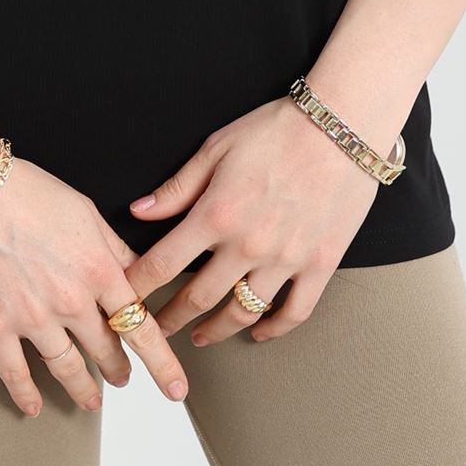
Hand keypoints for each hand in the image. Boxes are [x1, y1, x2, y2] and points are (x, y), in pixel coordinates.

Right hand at [0, 156, 191, 414]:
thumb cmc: (26, 190)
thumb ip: (115, 249)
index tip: (176, 387)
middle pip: (106, 350)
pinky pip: (15, 373)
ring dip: (83, 389)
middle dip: (119, 369)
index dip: (162, 363)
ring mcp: (32, 318)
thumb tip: (139, 275)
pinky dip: (26, 394)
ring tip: (91, 400)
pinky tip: (34, 406)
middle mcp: (70, 301)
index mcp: (98, 270)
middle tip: (124, 379)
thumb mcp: (86, 212)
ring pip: (67, 369)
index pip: (141, 327)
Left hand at [123, 96, 381, 342]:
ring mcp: (286, 260)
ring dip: (216, 330)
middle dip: (170, 319)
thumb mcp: (216, 149)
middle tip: (154, 331)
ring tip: (200, 337)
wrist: (342, 128)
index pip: (163, 264)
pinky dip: (274, 329)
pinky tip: (259, 333)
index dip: (138, 288)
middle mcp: (248, 245)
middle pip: (198, 298)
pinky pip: (295, 312)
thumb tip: (138, 211)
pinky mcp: (320, 265)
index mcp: (216, 214)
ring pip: (243, 313)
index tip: (123, 300)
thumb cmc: (276, 130)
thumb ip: (177, 188)